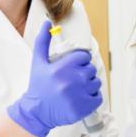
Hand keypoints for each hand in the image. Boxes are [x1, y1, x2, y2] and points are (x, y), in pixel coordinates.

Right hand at [8, 20, 101, 136]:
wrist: (36, 112)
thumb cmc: (38, 87)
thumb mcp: (38, 62)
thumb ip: (43, 41)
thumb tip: (47, 24)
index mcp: (62, 67)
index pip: (84, 56)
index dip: (79, 61)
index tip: (73, 67)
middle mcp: (72, 80)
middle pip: (91, 69)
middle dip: (84, 73)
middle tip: (73, 79)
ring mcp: (79, 95)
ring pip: (96, 83)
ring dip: (89, 85)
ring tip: (76, 89)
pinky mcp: (84, 107)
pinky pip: (98, 97)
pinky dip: (92, 98)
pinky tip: (81, 98)